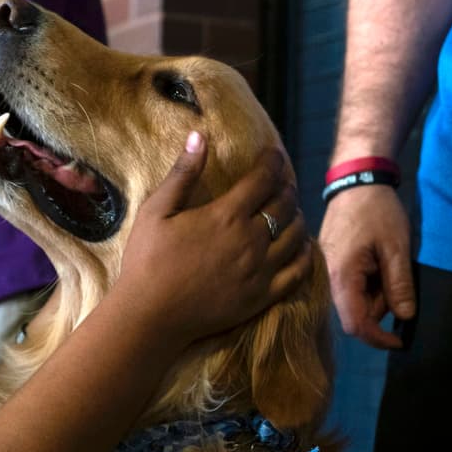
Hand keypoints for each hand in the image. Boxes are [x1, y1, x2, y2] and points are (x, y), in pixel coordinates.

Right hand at [115, 132, 310, 345]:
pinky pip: (298, 271)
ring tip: (290, 209)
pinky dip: (305, 253)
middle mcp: (251, 239)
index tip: (272, 153)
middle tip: (281, 181)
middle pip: (284, 204)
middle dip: (286, 186)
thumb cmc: (146, 260)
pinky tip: (301, 246)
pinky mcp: (262, 296)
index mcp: (226, 215)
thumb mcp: (156, 211)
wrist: (150, 315)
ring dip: (296, 216)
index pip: (263, 179)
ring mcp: (260, 270)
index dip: (272, 161)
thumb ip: (182, 174)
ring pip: (296, 234)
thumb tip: (199, 136)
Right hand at [318, 184, 413, 348]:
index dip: (378, 339)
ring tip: (388, 264)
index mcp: (342, 277)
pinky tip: (376, 262)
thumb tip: (404, 316)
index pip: (356, 324)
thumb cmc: (377, 212)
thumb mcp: (397, 248)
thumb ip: (399, 285)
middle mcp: (328, 280)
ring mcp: (325, 273)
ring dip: (375, 294)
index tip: (401, 341)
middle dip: (381, 308)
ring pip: (352, 301)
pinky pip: (347, 287)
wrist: (355, 182)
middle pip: (355, 314)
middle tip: (399, 282)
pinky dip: (366, 284)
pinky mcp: (329, 266)